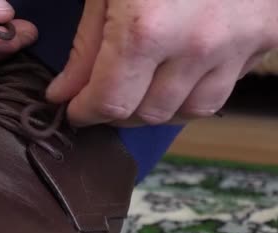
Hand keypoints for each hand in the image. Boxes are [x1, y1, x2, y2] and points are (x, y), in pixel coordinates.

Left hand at [47, 0, 277, 126]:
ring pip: (190, 109)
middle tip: (102, 94)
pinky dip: (196, 88)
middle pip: (148, 113)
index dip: (85, 112)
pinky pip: (225, 86)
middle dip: (117, 110)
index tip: (74, 109)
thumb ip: (86, 45)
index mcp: (148, 27)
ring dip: (158, 106)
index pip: (111, 102)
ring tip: (140, 85)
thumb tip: (66, 91)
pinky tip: (179, 69)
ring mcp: (238, 43)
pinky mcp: (266, 37)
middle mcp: (197, 44)